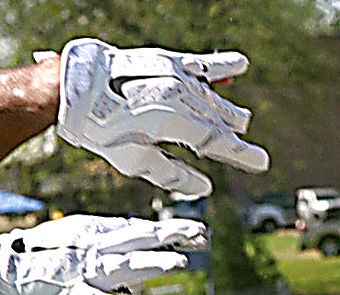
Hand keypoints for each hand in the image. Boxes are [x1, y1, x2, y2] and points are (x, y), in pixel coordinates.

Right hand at [0, 214, 206, 294]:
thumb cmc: (28, 265)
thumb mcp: (68, 251)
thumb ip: (100, 254)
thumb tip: (134, 259)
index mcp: (87, 236)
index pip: (132, 230)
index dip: (164, 230)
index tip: (195, 231)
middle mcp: (85, 249)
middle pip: (133, 240)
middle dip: (168, 237)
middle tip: (200, 234)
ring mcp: (75, 270)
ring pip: (120, 265)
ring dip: (150, 264)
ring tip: (179, 262)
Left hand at [53, 39, 269, 197]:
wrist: (77, 85)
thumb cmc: (101, 127)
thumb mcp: (133, 160)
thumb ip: (172, 173)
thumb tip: (204, 188)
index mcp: (176, 121)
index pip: (218, 141)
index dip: (241, 154)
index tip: (261, 163)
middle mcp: (182, 94)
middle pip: (218, 117)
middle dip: (232, 131)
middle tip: (244, 143)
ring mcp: (176, 74)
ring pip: (212, 95)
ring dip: (226, 108)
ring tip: (241, 119)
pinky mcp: (167, 60)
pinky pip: (201, 65)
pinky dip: (220, 67)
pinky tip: (239, 66)